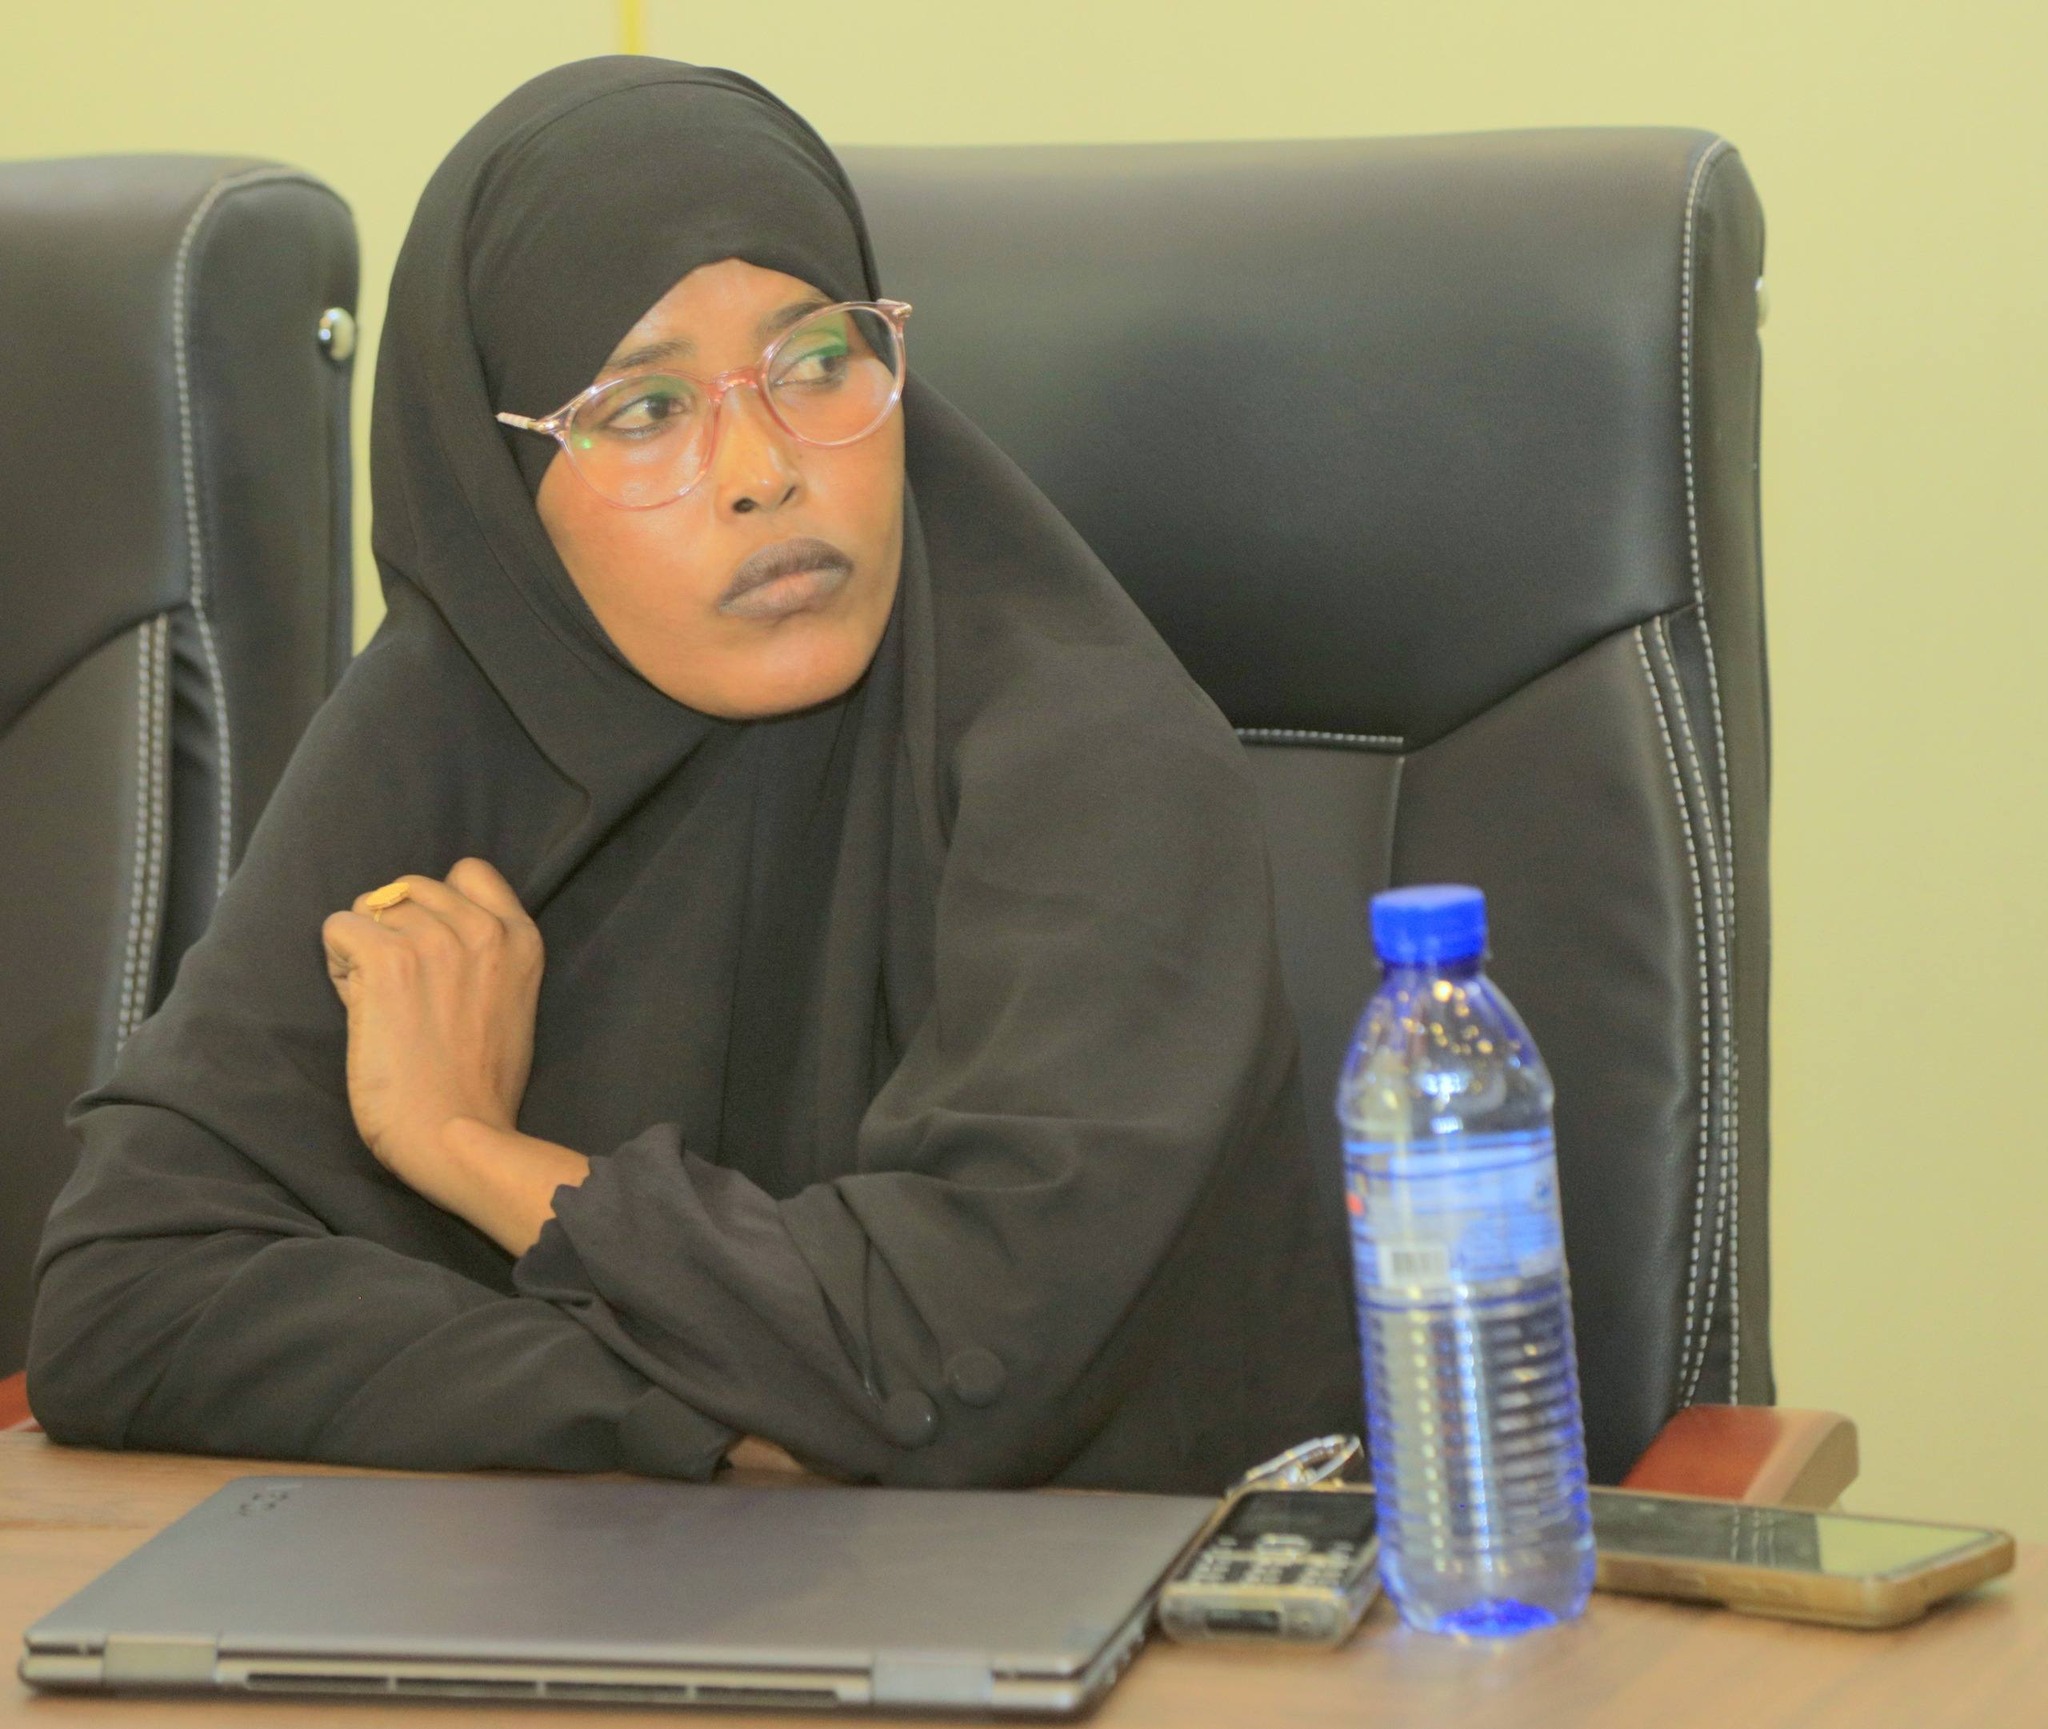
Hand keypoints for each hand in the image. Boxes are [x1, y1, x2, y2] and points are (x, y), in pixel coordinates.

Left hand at [323, 859, 585, 1252]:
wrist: (456, 1137)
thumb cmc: (478, 1090)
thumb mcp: (511, 1003)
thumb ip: (485, 958)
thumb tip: (427, 932)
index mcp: (521, 939)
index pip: (469, 872)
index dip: (438, 906)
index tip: (433, 952)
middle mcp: (482, 929)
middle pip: (409, 889)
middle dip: (394, 930)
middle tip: (401, 991)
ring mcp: (435, 941)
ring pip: (369, 908)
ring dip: (362, 950)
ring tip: (379, 1003)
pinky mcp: (388, 962)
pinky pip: (338, 929)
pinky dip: (338, 965)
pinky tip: (359, 1007)